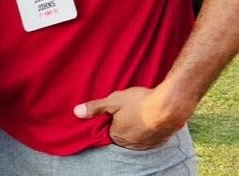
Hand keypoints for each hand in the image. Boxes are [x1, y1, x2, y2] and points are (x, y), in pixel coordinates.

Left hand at [73, 86, 191, 149]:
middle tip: (125, 108)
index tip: (111, 110)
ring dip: (134, 125)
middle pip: (120, 133)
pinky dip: (146, 127)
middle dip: (120, 122)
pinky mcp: (158, 142)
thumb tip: (76, 112)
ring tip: (137, 110)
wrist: (169, 106)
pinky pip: (147, 136)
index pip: (106, 130)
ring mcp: (145, 145)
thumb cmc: (139, 102)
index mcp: (116, 136)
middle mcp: (130, 145)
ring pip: (134, 135)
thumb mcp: (113, 100)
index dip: (108, 118)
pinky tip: (147, 116)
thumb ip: (95, 108)